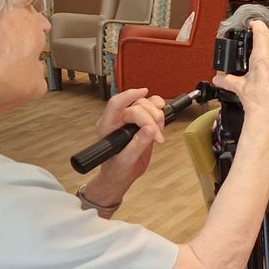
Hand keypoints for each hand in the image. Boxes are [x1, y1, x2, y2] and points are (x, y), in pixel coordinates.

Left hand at [90, 87, 166, 203]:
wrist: (122, 176)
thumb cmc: (117, 170)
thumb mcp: (126, 161)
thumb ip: (137, 145)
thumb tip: (149, 130)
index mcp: (107, 127)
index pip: (116, 104)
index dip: (129, 95)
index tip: (143, 92)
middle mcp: (118, 120)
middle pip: (136, 106)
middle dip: (150, 118)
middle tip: (157, 136)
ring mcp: (130, 120)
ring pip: (145, 105)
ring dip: (157, 115)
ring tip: (159, 133)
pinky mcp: (141, 123)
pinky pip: (151, 109)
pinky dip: (159, 112)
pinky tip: (161, 122)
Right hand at [212, 20, 268, 128]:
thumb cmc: (257, 102)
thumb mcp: (239, 88)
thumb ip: (227, 80)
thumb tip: (219, 79)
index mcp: (262, 58)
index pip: (261, 33)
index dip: (257, 26)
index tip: (254, 25)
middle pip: (268, 52)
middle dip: (261, 60)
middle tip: (255, 73)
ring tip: (264, 83)